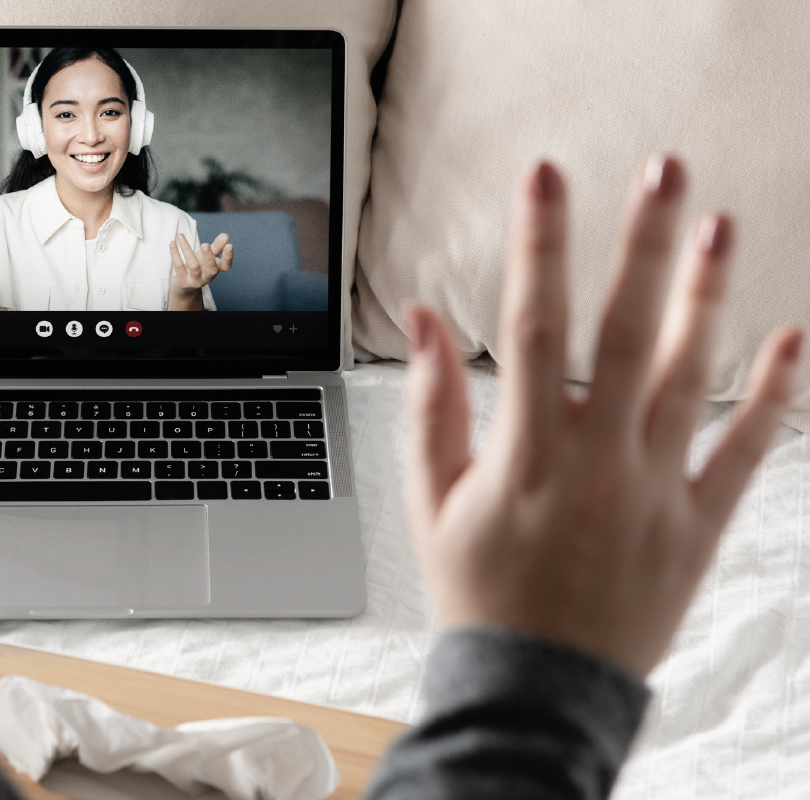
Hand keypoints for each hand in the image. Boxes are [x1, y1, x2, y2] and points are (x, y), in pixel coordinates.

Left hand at [168, 232, 231, 310]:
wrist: (185, 288)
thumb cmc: (199, 268)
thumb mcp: (208, 257)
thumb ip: (217, 246)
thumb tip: (225, 235)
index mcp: (216, 269)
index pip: (226, 266)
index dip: (228, 257)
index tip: (229, 245)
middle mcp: (207, 277)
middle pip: (211, 269)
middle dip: (209, 257)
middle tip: (205, 244)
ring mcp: (195, 280)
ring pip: (193, 266)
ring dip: (187, 250)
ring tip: (180, 236)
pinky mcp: (183, 281)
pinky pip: (179, 266)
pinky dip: (175, 254)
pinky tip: (172, 243)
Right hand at [405, 156, 802, 676]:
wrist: (534, 687)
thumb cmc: (477, 588)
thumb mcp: (431, 498)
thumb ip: (430, 403)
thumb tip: (424, 318)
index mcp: (522, 452)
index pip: (531, 327)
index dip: (539, 245)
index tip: (545, 178)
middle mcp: (593, 462)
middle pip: (623, 335)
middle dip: (641, 246)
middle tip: (664, 171)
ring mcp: (653, 493)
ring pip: (689, 379)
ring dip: (706, 298)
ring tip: (721, 225)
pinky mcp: (696, 526)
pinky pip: (742, 454)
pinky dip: (771, 397)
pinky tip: (789, 338)